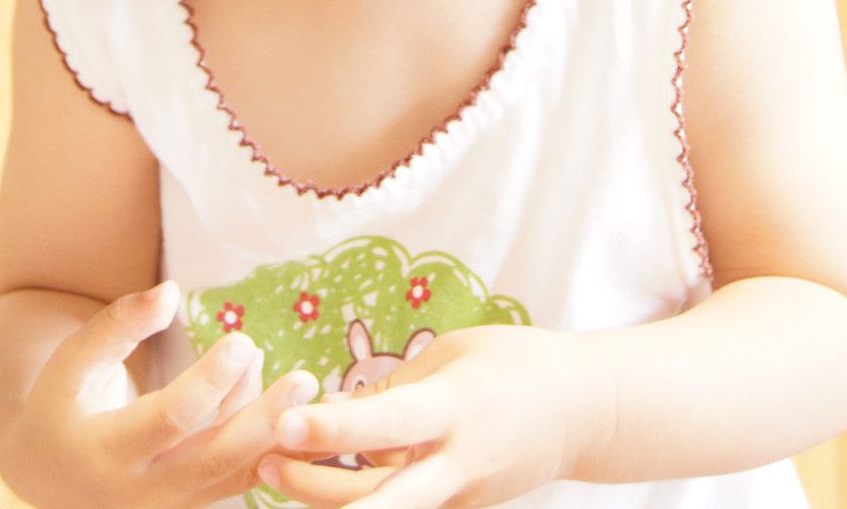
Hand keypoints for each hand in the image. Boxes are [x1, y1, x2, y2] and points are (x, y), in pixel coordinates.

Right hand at [1, 280, 318, 508]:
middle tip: (302, 381)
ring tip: (306, 389)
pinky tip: (276, 396)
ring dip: (274, 435)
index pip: (169, 421)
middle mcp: (139, 491)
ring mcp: (166, 505)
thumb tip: (170, 291)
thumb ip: (118, 325)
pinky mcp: (186, 504)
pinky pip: (232, 476)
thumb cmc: (60, 405)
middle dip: (262, 420)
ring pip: (231, 474)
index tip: (242, 340)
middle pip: (213, 459)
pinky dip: (262, 443)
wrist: (47, 475)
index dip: (209, 381)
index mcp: (105, 452)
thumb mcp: (73, 361)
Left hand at [258, 326, 612, 508]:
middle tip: (264, 468)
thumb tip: (341, 409)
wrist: (582, 414)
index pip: (387, 422)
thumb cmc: (514, 364)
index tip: (284, 422)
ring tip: (273, 474)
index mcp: (457, 407)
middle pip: (380, 495)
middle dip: (317, 488)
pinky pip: (404, 508)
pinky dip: (361, 499)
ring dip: (326, 499)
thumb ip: (399, 385)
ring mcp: (460, 495)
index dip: (334, 426)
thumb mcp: (455, 354)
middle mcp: (458, 462)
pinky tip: (319, 480)